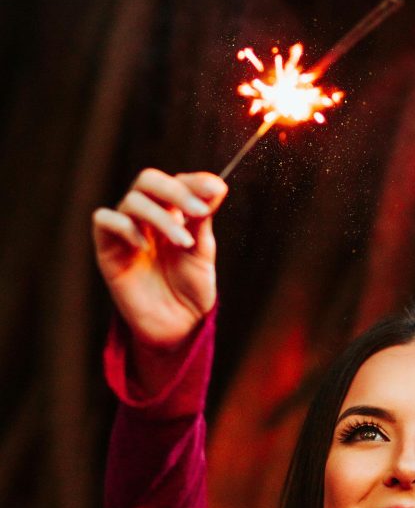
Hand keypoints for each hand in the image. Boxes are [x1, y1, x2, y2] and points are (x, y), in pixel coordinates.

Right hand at [93, 169, 227, 347]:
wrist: (178, 326)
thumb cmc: (191, 291)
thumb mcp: (202, 253)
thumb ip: (202, 221)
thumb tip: (216, 186)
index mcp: (173, 213)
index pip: (178, 182)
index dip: (195, 181)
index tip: (216, 191)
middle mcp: (148, 217)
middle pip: (149, 181)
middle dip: (176, 192)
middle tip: (199, 212)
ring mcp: (127, 231)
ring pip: (132, 200)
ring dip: (160, 217)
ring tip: (182, 243)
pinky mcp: (108, 250)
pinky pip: (104, 220)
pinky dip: (124, 226)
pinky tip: (144, 247)